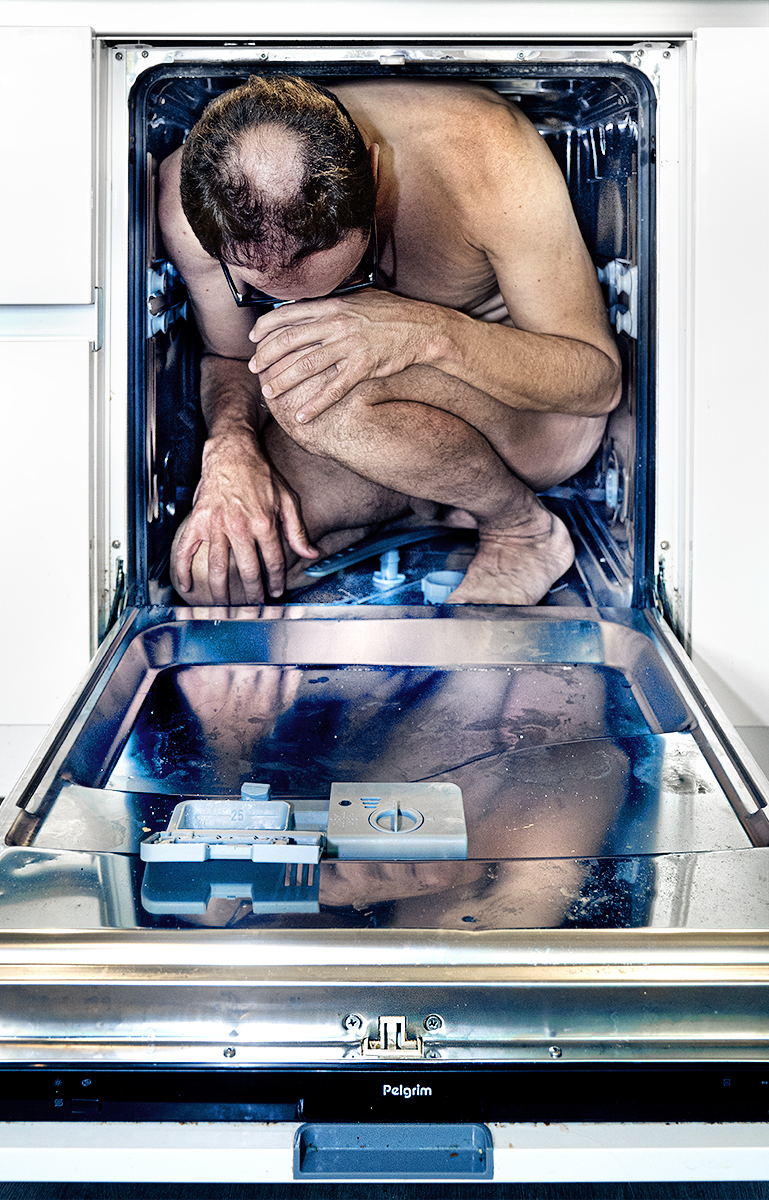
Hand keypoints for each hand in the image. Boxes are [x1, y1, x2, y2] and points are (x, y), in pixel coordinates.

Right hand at [173, 432, 317, 603]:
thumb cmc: (261, 475)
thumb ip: (298, 530)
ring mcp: (216, 525)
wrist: (233, 452)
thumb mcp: (287, 500)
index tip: (275, 592)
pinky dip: (183, 570)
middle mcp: (240, 527)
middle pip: (247, 571)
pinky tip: (187, 587)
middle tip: (253, 606)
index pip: (272, 562)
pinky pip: (187, 550)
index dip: (275, 581)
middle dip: (252, 593)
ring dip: (221, 592)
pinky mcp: (197, 521)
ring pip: (217, 567)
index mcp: (264, 523)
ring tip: (226, 607)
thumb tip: (311, 554)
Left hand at [247, 290, 439, 422]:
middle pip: (290, 340)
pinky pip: (333, 389)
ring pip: (306, 366)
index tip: (253, 338)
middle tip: (254, 368)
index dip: (266, 327)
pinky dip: (315, 405)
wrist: (423, 327)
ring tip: (269, 392)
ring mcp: (349, 345)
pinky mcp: (363, 366)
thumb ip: (333, 303)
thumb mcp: (359, 299)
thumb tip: (308, 304)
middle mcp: (336, 323)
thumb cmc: (392, 313)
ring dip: (283, 381)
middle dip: (266, 356)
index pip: (288, 314)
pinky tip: (302, 416)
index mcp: (332, 305)